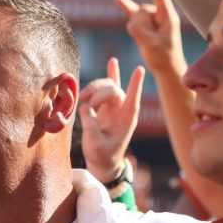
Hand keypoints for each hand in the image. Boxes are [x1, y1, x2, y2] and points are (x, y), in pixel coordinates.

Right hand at [79, 57, 143, 184]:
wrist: (102, 160)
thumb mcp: (95, 144)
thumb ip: (91, 126)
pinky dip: (106, 76)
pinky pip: (104, 87)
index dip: (134, 85)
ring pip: (107, 86)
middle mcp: (122, 109)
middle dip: (98, 94)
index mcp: (126, 120)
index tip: (139, 69)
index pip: (132, 100)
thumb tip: (85, 107)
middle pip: (113, 90)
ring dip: (94, 88)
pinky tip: (113, 62)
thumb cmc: (102, 155)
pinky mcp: (104, 104)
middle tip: (84, 103)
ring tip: (82, 96)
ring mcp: (114, 105)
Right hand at [115, 0, 186, 80]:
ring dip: (137, 28)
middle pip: (143, 11)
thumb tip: (130, 23)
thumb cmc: (164, 58)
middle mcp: (161, 15)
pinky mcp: (145, 25)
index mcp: (169, 18)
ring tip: (146, 42)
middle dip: (140, 24)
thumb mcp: (152, 46)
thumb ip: (140, 32)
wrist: (166, 68)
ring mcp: (152, 19)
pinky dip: (126, 7)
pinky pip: (133, 13)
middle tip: (150, 42)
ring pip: (136, 16)